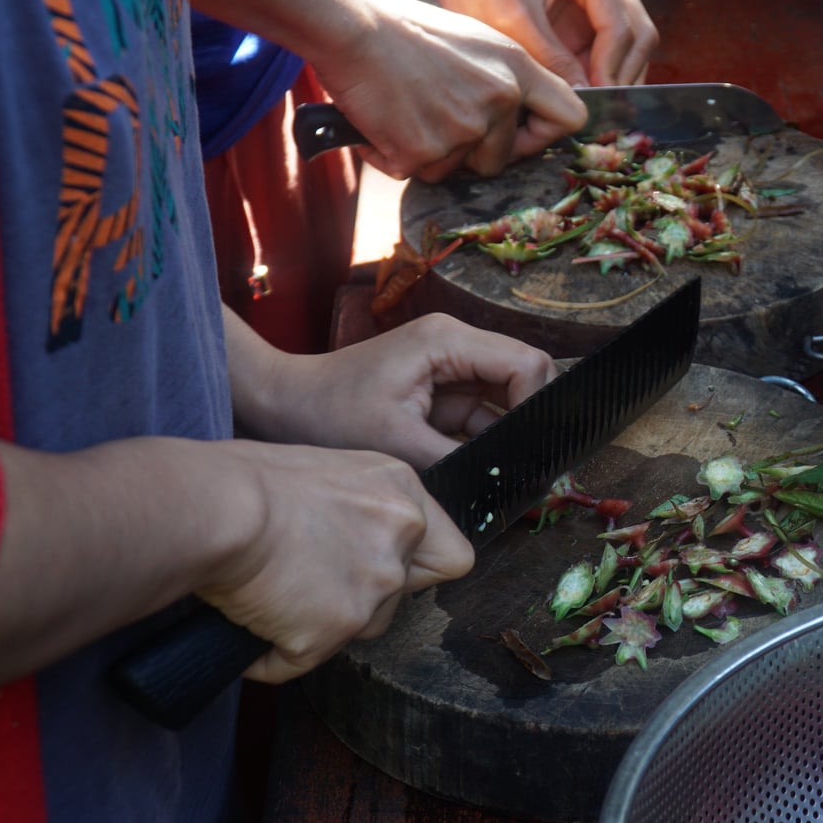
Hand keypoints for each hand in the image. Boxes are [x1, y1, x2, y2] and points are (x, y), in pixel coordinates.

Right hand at [201, 437, 473, 681]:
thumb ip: (361, 507)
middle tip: (313, 579)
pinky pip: (300, 660)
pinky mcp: (335, 629)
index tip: (390, 571)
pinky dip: (272, 654)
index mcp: (402, 493)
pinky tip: (247, 628)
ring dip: (325, 624)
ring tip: (273, 594)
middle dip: (365, 597)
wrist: (214, 509)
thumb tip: (351, 535)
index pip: (452, 555)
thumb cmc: (244, 480)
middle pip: (405, 595)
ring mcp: (374, 586)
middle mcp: (403, 538)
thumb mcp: (326, 472)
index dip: (421, 569)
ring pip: (363, 629)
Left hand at [241, 313, 557, 468]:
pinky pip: (482, 417)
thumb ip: (461, 458)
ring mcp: (451, 368)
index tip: (531, 452)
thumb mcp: (398, 443)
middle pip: (525, 378)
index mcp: (448, 341)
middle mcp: (457, 345)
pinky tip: (483, 470)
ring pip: (508, 402)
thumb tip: (509, 481)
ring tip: (506, 474)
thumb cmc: (330, 414)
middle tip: (530, 468)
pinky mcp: (441, 391)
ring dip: (508, 436)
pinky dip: (485, 444)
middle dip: (530, 423)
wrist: (283, 405)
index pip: (527, 364)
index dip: (538, 407)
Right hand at [315, 0, 587, 181]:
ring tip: (408, 109)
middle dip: (471, 151)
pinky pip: (416, 173)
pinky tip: (384, 120)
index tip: (523, 135)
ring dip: (431, 153)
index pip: (571, 117)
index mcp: (517, 70)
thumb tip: (522, 117)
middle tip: (436, 117)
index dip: (546, 134)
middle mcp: (499, 100)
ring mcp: (463, 129)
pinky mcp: (424, 152)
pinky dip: (395, 155)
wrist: (353, 27)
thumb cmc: (410, 31)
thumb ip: (507, 78)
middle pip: (501, 159)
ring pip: (456, 169)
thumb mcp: (478, 41)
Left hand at [433, 0, 658, 87]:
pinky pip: (610, 50)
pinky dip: (601, 74)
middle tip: (600, 111)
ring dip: (616, 77)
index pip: (620, 25)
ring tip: (591, 107)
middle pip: (638, 34)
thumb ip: (550, 57)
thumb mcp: (510, 19)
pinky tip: (582, 96)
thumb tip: (583, 98)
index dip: (611, 68)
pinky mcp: (590, 14)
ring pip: (632, 45)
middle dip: (621, 75)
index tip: (593, 100)